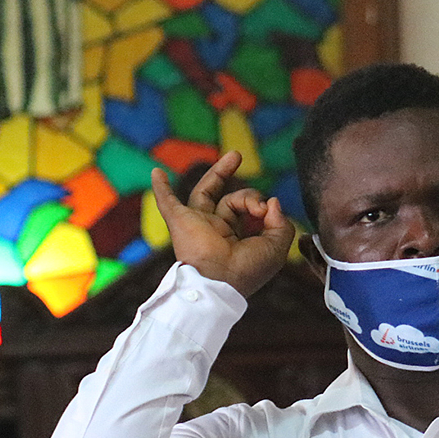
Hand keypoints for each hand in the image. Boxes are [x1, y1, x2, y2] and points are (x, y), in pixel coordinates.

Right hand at [151, 151, 295, 297]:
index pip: (249, 213)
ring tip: (236, 156)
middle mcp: (215, 230)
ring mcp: (197, 224)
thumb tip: (272, 202)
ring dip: (220, 172)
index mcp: (236, 239)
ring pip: (209, 191)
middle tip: (257, 202)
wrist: (219, 281)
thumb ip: (281, 224)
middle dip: (248, 195)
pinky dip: (161, 188)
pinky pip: (167, 202)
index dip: (261, 207)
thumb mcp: (276, 247)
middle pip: (231, 201)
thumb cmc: (247, 270)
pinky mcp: (181, 221)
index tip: (266, 212)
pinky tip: (157, 173)